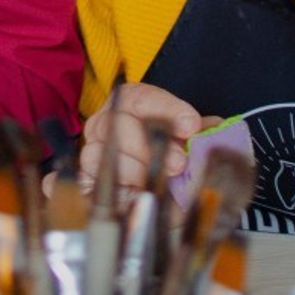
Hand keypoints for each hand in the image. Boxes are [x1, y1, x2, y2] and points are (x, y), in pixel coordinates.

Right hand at [77, 82, 205, 196]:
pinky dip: (88, 189)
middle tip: (180, 163)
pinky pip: (75, 184)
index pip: (139, 98)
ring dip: (132, 170)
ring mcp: (92, 154)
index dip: (166, 109)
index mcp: (130, 104)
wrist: (165, 190)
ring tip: (155, 183)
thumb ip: (204, 134)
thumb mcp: (192, 142)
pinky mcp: (85, 184)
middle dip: (149, 143)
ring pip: (98, 155)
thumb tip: (218, 130)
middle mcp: (106, 124)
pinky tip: (111, 196)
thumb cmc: (176, 156)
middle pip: (116, 124)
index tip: (191, 126)